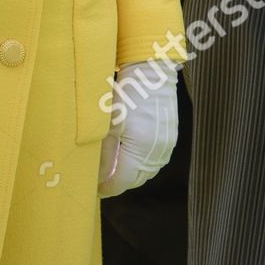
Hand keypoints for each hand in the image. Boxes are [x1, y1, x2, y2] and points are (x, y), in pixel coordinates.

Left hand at [98, 60, 177, 197]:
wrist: (151, 75)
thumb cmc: (126, 95)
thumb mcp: (109, 124)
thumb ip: (103, 152)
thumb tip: (97, 175)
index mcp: (140, 150)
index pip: (122, 181)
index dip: (107, 188)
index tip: (95, 189)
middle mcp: (156, 153)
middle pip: (134, 180)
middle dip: (117, 182)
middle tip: (101, 181)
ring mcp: (165, 147)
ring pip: (145, 172)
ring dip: (129, 175)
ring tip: (112, 171)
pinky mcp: (169, 139)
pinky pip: (154, 162)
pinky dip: (140, 165)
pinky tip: (129, 158)